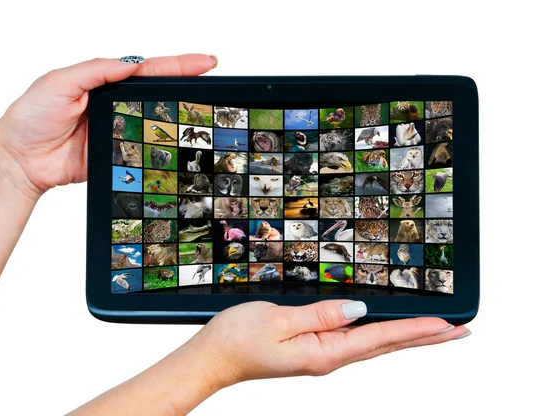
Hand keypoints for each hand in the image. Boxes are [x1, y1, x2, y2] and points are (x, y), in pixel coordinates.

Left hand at [0, 54, 216, 198]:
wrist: (20, 160)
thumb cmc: (31, 116)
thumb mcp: (59, 83)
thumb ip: (95, 72)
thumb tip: (130, 64)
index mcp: (105, 82)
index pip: (147, 70)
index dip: (177, 66)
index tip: (205, 62)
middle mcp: (117, 105)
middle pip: (159, 94)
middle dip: (189, 86)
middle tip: (216, 80)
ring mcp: (120, 132)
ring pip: (157, 123)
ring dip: (181, 116)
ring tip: (208, 109)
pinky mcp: (118, 157)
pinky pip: (145, 152)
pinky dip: (164, 149)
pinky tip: (182, 145)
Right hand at [186, 300, 469, 388]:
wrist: (213, 358)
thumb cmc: (238, 340)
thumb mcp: (277, 321)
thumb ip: (320, 315)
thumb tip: (359, 310)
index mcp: (324, 353)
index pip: (380, 338)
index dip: (415, 330)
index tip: (447, 325)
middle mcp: (329, 357)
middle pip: (386, 345)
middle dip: (424, 338)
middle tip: (459, 330)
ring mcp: (322, 354)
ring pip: (376, 343)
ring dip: (408, 336)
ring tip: (435, 331)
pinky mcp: (314, 347)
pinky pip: (357, 340)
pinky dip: (383, 334)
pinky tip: (388, 331)